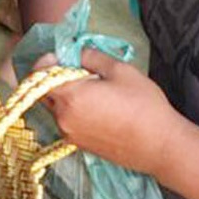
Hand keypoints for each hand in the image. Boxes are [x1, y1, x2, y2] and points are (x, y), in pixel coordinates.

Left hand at [40, 48, 181, 172]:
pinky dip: (74, 111)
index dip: (47, 61)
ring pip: (56, 108)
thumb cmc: (143, 105)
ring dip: (66, 96)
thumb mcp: (120, 70)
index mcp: (69, 97)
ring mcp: (70, 135)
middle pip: (44, 92)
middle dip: (56, 78)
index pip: (38, 75)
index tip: (64, 56)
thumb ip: (91, 56)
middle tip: (82, 72)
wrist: (160, 146)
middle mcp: (63, 118)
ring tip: (95, 91)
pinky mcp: (79, 146)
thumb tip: (74, 52)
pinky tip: (99, 109)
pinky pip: (67, 122)